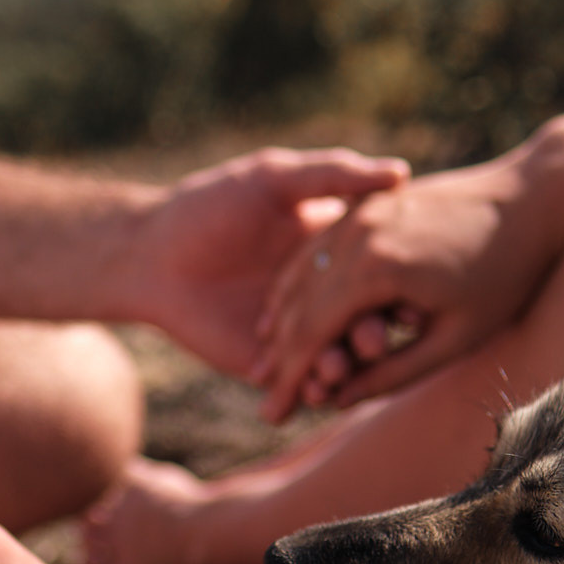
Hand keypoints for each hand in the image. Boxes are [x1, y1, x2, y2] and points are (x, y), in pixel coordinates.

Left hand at [128, 146, 407, 374]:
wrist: (150, 253)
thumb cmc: (210, 204)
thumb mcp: (275, 178)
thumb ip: (334, 175)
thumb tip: (402, 172)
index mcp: (333, 252)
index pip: (379, 273)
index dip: (396, 286)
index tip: (413, 298)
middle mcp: (323, 295)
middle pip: (361, 321)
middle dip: (370, 334)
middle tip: (375, 342)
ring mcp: (298, 333)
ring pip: (333, 357)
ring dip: (342, 367)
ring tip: (338, 369)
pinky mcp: (268, 365)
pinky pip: (297, 384)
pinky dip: (308, 390)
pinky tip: (312, 390)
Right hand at [250, 157, 552, 421]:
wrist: (532, 198)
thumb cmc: (505, 275)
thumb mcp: (456, 338)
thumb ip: (395, 372)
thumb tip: (340, 400)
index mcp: (377, 268)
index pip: (313, 332)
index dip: (291, 378)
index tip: (274, 413)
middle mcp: (357, 234)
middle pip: (298, 304)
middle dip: (279, 357)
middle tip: (267, 400)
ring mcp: (359, 213)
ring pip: (300, 272)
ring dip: (279, 319)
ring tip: (265, 364)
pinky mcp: (367, 204)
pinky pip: (317, 248)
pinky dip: (297, 283)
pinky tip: (288, 311)